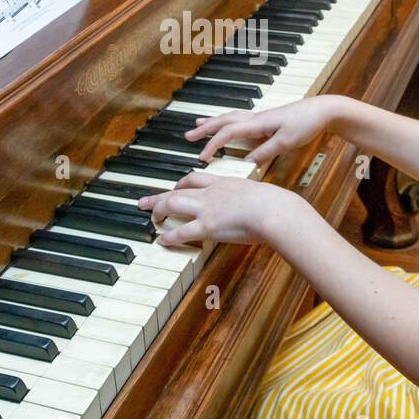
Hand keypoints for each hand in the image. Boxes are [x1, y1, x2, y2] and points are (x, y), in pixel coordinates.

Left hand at [137, 171, 312, 247]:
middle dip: (159, 196)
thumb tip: (256, 204)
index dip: (181, 183)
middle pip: (178, 190)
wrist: (274, 210)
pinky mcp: (207, 226)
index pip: (195, 177)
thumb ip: (250, 198)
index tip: (175, 187)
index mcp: (224, 182)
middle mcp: (211, 193)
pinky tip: (161, 241)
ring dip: (158, 211)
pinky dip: (169, 236)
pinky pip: (181, 231)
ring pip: (173, 204)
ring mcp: (207, 208)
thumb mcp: (258, 193)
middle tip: (144, 201)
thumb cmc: (274, 204)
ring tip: (150, 219)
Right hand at [186, 95, 343, 163]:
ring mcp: (260, 117)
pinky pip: (239, 119)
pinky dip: (227, 122)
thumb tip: (246, 162)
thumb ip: (265, 152)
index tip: (201, 158)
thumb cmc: (306, 124)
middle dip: (205, 129)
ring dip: (213, 122)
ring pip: (230, 117)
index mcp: (258, 123)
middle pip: (223, 121)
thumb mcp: (286, 142)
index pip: (228, 132)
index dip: (213, 144)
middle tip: (187, 137)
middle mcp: (255, 118)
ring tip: (198, 125)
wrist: (323, 110)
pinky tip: (226, 126)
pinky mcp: (266, 120)